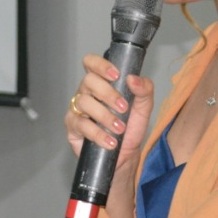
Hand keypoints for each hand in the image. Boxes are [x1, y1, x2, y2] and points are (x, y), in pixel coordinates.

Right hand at [65, 53, 154, 168]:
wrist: (125, 154)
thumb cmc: (131, 127)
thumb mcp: (144, 107)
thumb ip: (145, 90)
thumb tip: (133, 79)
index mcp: (101, 82)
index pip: (91, 63)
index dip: (100, 65)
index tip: (116, 75)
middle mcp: (86, 92)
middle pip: (88, 81)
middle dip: (108, 94)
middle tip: (124, 108)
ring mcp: (77, 109)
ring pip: (84, 102)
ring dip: (105, 116)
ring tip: (119, 129)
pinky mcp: (73, 127)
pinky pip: (81, 125)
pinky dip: (98, 133)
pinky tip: (110, 141)